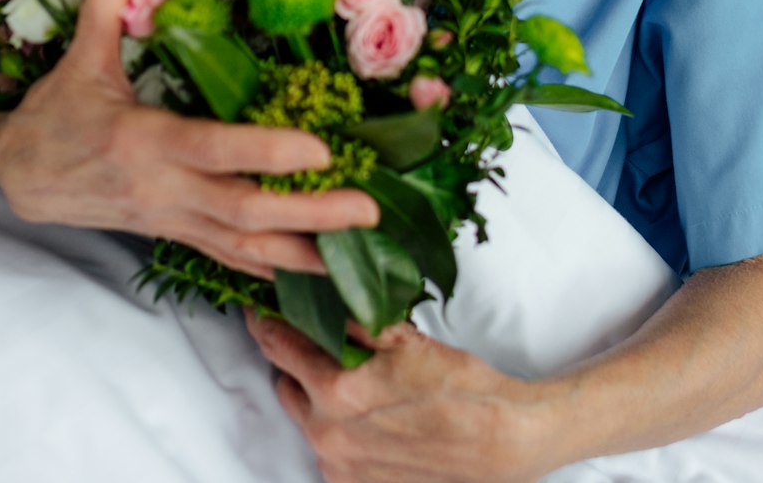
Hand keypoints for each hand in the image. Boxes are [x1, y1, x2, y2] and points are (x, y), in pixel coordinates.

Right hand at [0, 0, 379, 278]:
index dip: (267, 152)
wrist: (20, 178)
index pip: (215, 151)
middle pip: (246, 212)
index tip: (321, 149)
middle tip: (369, 210)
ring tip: (361, 255)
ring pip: (245, 245)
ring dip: (304, 252)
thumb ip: (101, 8)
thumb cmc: (55, 117)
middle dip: (310, 214)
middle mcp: (165, 190)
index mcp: (145, 143)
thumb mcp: (77, 63)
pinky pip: (231, 258)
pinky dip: (274, 268)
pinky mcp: (175, 234)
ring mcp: (173, 219)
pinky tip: (315, 274)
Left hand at [245, 309, 553, 482]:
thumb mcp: (406, 341)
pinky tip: (363, 414)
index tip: (258, 307)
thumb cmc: (463, 389)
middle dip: (293, 359)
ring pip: (305, 418)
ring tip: (345, 376)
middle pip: (286, 383)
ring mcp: (339, 466)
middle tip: (309, 337)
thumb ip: (355, 322)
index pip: (279, 346)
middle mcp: (328, 434)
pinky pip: (328, 449)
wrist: (504, 442)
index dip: (266, 320)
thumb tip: (319, 297)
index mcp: (337, 391)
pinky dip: (335, 428)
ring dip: (314, 395)